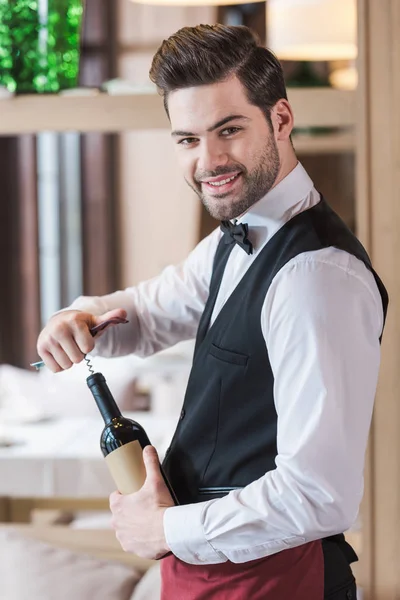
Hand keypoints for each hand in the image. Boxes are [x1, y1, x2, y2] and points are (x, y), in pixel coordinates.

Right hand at [36, 307, 126, 372]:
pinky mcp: (40, 349)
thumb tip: (124, 313)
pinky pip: (56, 369)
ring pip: (67, 365)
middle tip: (75, 344)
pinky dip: (60, 365)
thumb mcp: (95, 321)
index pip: (88, 348)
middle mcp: (59, 329)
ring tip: (67, 348)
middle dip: (79, 354)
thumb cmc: (80, 325)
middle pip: (77, 359)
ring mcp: (48, 339)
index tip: (84, 338)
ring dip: (70, 360)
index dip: (88, 346)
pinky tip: (59, 353)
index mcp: (74, 321)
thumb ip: (110, 318)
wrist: (58, 322)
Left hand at [110, 445, 173, 559]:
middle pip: (119, 514)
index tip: (133, 494)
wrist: (169, 531)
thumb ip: (150, 462)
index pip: (115, 497)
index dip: (123, 495)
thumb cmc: (159, 506)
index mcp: (118, 506)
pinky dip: (139, 540)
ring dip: (132, 526)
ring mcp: (123, 537)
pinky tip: (149, 535)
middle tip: (144, 507)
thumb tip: (148, 448)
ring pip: (125, 529)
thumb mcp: (155, 480)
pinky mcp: (132, 548)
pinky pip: (133, 543)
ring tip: (147, 521)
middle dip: (129, 511)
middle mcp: (116, 523)